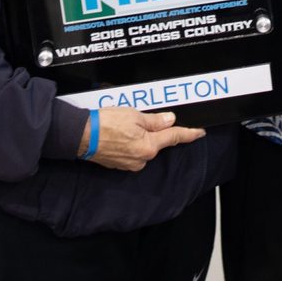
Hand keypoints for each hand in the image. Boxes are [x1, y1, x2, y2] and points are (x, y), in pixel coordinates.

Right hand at [81, 108, 205, 171]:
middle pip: (158, 142)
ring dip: (140, 136)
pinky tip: (120, 133)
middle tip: (139, 118)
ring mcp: (130, 164)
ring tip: (124, 124)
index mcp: (149, 146)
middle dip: (154, 130)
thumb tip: (170, 120)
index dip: (189, 134)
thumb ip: (155, 120)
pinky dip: (130, 142)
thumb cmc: (107, 123)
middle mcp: (142, 159)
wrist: (81, 136)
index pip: (174, 137)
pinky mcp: (120, 165)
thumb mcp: (135, 115)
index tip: (200, 132)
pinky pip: (133, 152)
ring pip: (144, 147)